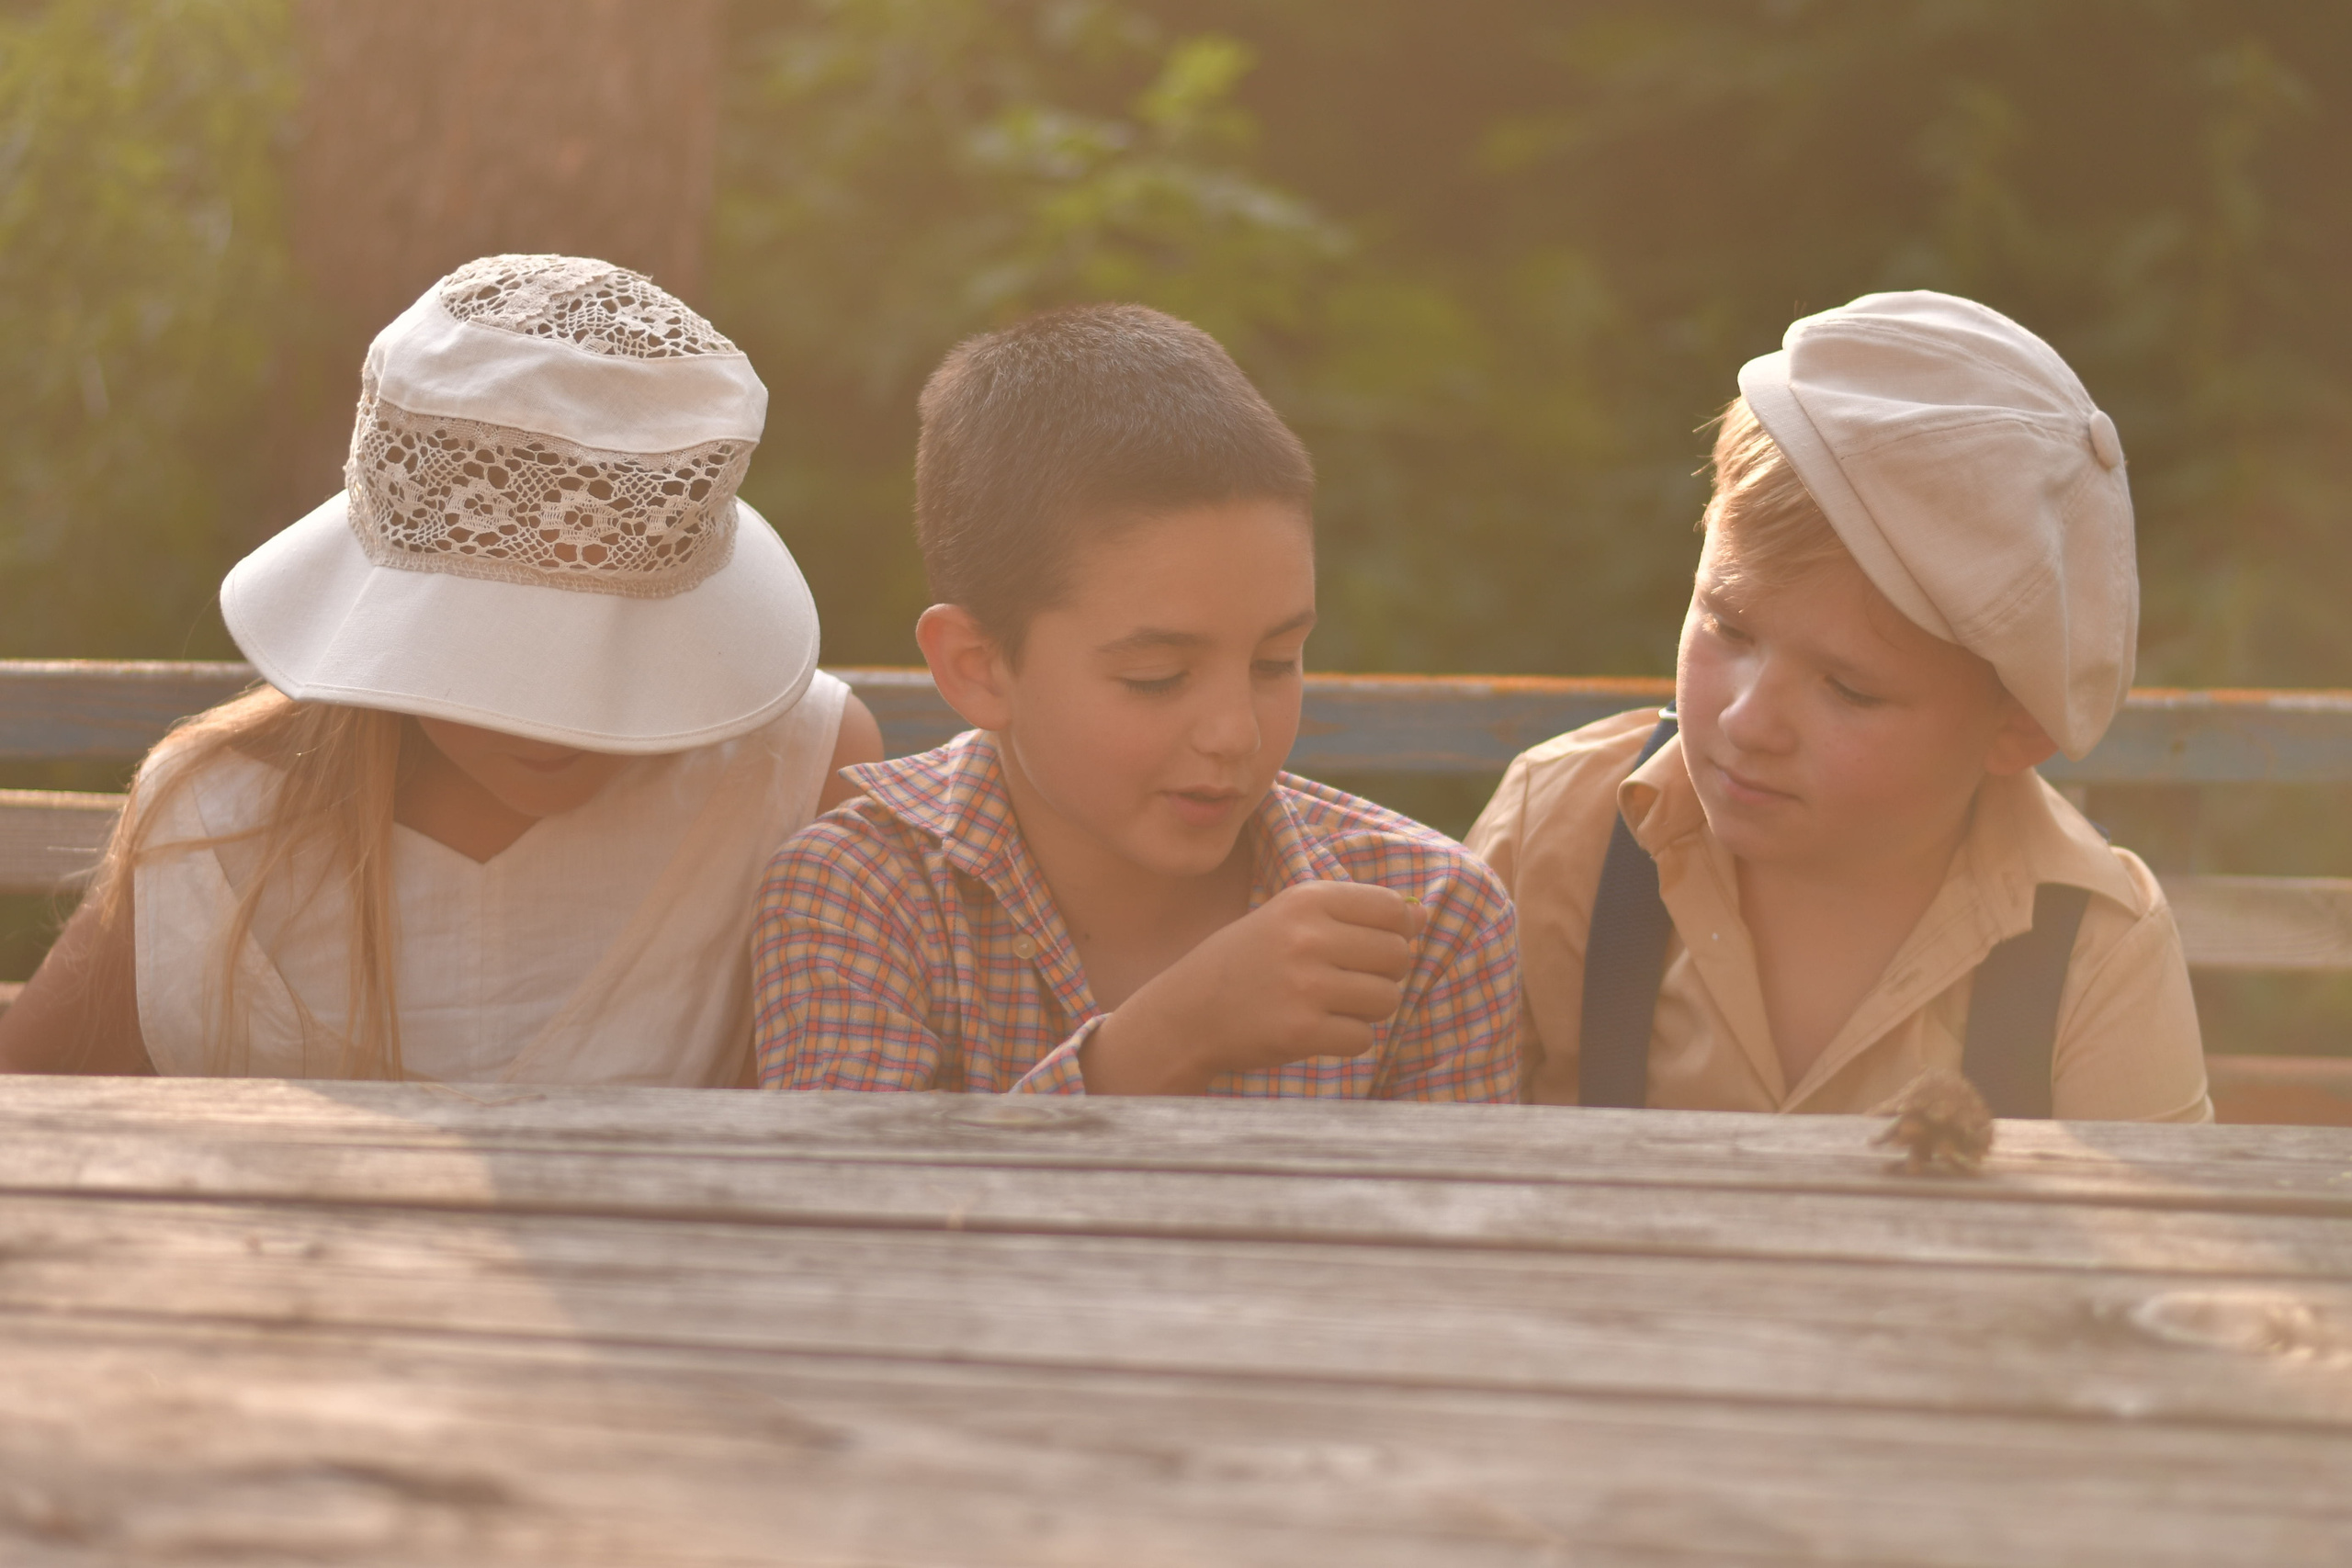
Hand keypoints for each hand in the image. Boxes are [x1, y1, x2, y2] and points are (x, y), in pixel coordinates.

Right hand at [1080, 880, 1428, 1094]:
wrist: (1186, 1013)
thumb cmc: (1246, 962)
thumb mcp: (1289, 919)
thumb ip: (1352, 914)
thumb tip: (1421, 918)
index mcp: (1306, 900)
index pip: (1393, 909)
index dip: (1395, 932)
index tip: (1367, 948)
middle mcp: (1308, 937)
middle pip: (1398, 955)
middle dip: (1384, 974)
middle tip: (1346, 982)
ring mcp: (1305, 985)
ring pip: (1388, 999)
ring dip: (1368, 1009)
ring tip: (1330, 1006)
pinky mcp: (1302, 1030)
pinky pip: (1364, 1037)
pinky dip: (1348, 1039)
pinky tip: (1316, 1030)